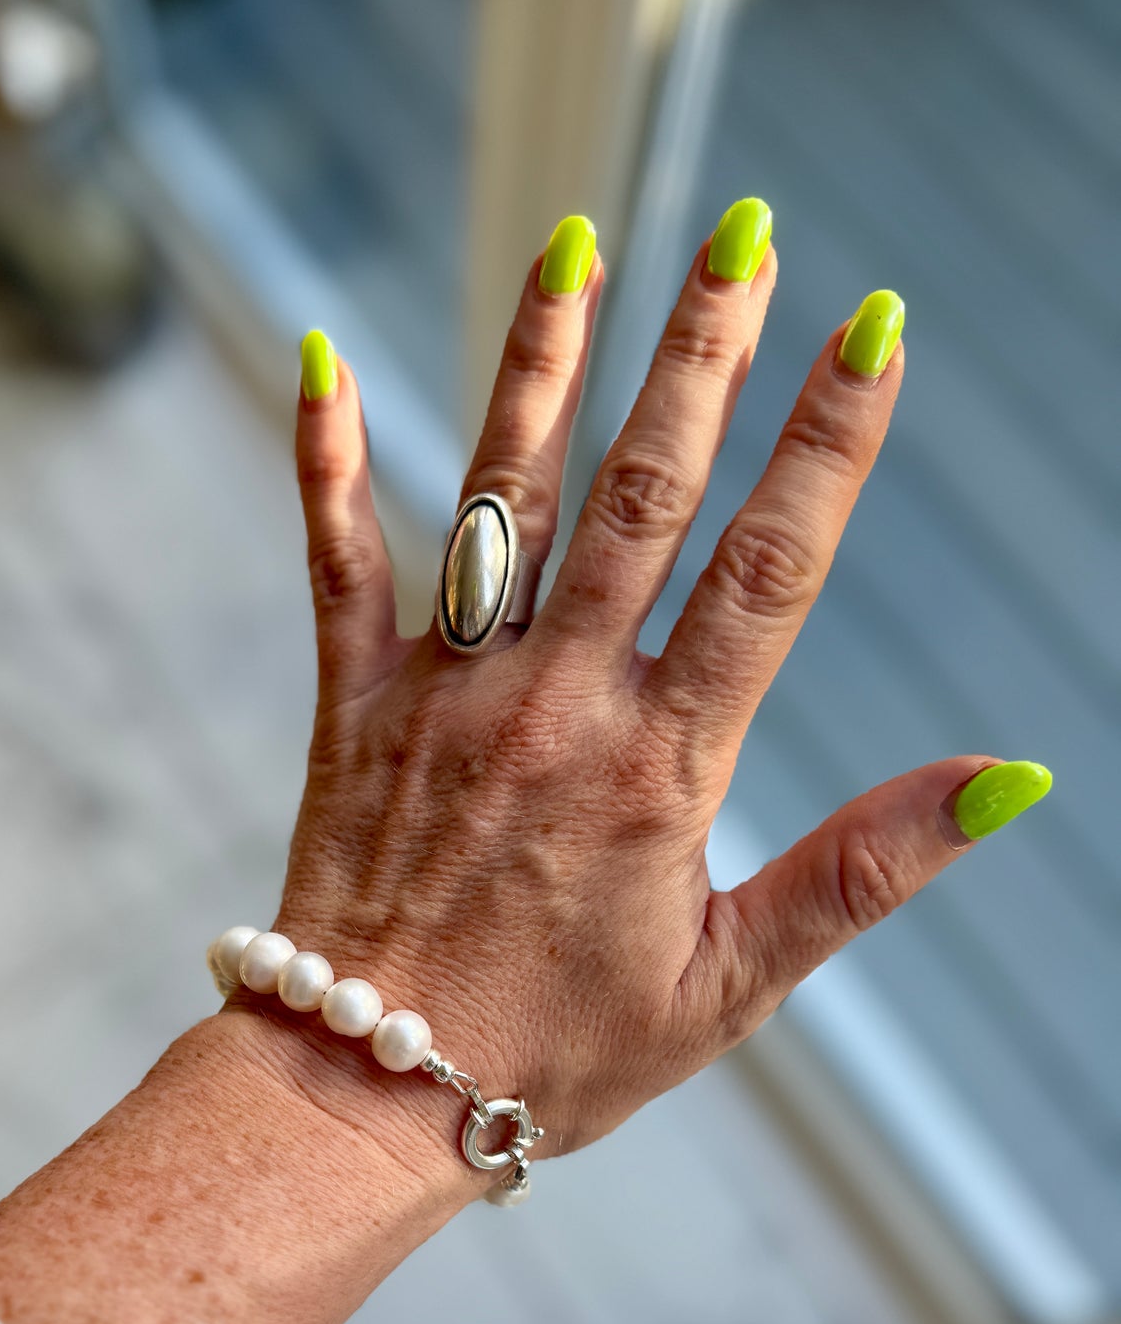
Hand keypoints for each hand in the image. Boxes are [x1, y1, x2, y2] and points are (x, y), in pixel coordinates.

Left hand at [251, 205, 1049, 1165]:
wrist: (371, 1090)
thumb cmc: (558, 1050)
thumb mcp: (733, 983)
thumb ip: (861, 869)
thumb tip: (1004, 782)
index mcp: (661, 766)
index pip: (768, 571)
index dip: (829, 443)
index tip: (872, 329)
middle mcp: (554, 704)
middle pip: (644, 496)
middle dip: (704, 356)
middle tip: (748, 234)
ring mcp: (445, 695)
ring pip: (502, 500)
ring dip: (545, 365)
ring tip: (584, 246)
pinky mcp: (354, 705)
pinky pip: (337, 563)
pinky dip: (326, 461)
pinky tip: (318, 357)